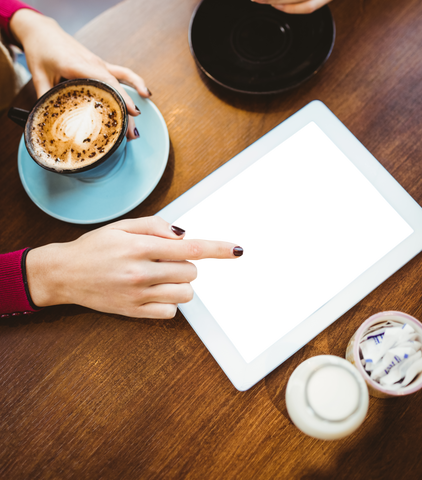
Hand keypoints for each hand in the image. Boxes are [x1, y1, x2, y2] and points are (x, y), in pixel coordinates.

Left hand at [9, 10, 150, 139]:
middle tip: (131, 132)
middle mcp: (93, 63)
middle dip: (127, 108)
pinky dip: (134, 82)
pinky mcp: (100, 64)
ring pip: (122, 80)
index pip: (106, 81)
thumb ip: (45, 97)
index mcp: (77, 65)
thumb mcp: (38, 76)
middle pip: (116, 86)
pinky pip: (122, 72)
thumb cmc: (40, 50)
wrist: (43, 31)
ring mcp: (99, 63)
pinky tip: (145, 93)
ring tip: (139, 117)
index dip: (120, 97)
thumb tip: (48, 118)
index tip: (131, 113)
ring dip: (133, 96)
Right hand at [25, 216, 245, 318]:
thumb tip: (186, 233)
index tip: (238, 250)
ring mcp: (138, 296)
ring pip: (186, 294)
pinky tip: (154, 289)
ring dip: (182, 282)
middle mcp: (142, 273)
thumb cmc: (96, 246)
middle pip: (193, 273)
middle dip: (190, 263)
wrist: (66, 274)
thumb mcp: (123, 225)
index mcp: (140, 247)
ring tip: (162, 273)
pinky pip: (170, 312)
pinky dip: (170, 300)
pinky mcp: (134, 313)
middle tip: (170, 257)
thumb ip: (157, 226)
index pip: (191, 248)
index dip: (219, 249)